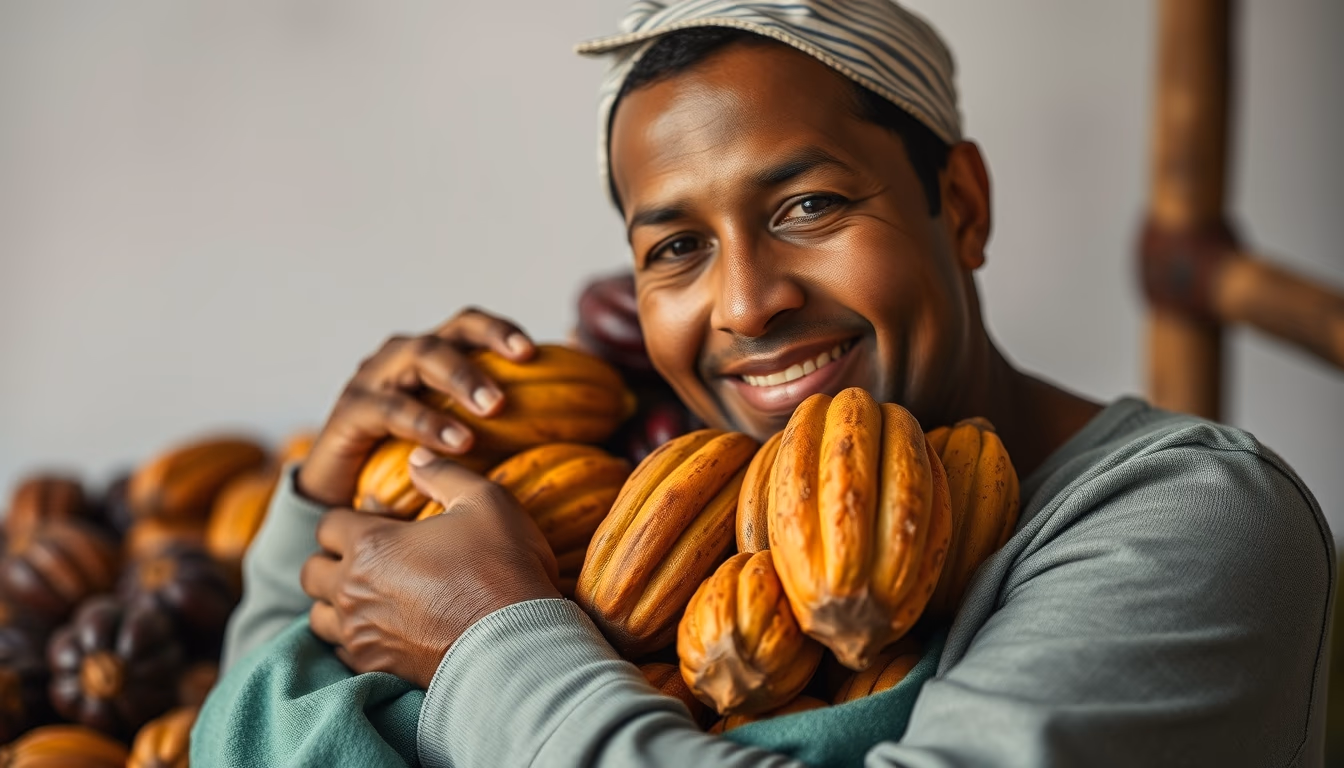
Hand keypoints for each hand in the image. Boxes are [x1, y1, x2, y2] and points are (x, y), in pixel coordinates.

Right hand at [297, 308, 534, 507]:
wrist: (342, 498)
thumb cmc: (410, 465)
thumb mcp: (455, 437)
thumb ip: (493, 424)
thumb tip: (562, 421)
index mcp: (430, 355)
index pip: (469, 327)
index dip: (501, 331)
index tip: (535, 351)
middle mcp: (401, 357)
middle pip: (449, 334)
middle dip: (488, 345)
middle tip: (524, 365)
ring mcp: (372, 379)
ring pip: (419, 358)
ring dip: (461, 379)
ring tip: (494, 408)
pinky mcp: (349, 412)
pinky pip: (391, 409)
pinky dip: (427, 423)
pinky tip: (458, 442)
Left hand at [301, 454, 560, 687]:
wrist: (513, 644)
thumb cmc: (500, 567)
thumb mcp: (484, 501)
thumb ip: (443, 474)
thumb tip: (417, 457)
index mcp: (370, 544)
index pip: (327, 523)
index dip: (351, 518)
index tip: (381, 523)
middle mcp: (353, 589)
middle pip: (312, 570)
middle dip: (333, 560)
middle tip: (371, 558)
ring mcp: (360, 632)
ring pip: (318, 615)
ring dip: (336, 602)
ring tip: (371, 595)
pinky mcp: (376, 666)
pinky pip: (341, 651)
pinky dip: (353, 638)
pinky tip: (383, 628)